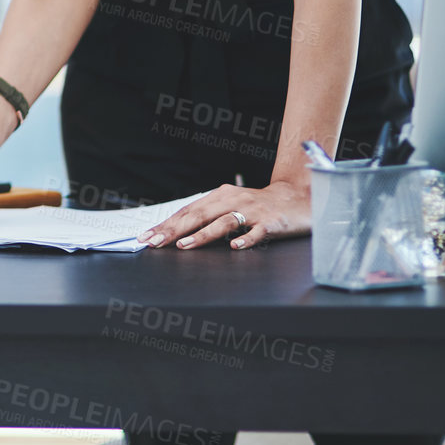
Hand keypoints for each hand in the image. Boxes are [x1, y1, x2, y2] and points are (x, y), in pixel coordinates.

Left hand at [137, 178, 310, 250]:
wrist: (297, 198)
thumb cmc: (257, 206)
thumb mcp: (230, 205)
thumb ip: (207, 216)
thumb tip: (176, 231)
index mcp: (219, 196)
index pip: (187, 211)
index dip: (166, 224)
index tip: (146, 236)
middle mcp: (233, 200)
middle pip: (199, 215)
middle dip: (174, 229)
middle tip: (155, 242)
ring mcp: (252, 211)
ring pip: (223, 222)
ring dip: (202, 235)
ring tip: (184, 245)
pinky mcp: (271, 223)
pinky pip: (257, 232)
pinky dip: (246, 239)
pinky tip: (234, 247)